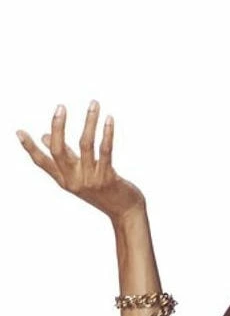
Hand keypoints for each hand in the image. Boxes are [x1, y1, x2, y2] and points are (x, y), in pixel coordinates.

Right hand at [16, 100, 146, 222]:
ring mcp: (91, 180)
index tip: (19, 131)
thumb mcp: (80, 175)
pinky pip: (105, 150)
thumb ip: (65, 156)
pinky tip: (109, 119)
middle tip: (61, 107)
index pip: (42, 162)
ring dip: (90, 121)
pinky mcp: (108, 178)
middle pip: (58, 151)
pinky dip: (107, 133)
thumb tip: (45, 136)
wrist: (125, 211)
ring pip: (85, 144)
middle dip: (58, 127)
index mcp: (65, 180)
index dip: (30, 147)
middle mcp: (74, 180)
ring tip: (94, 104)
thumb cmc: (103, 190)